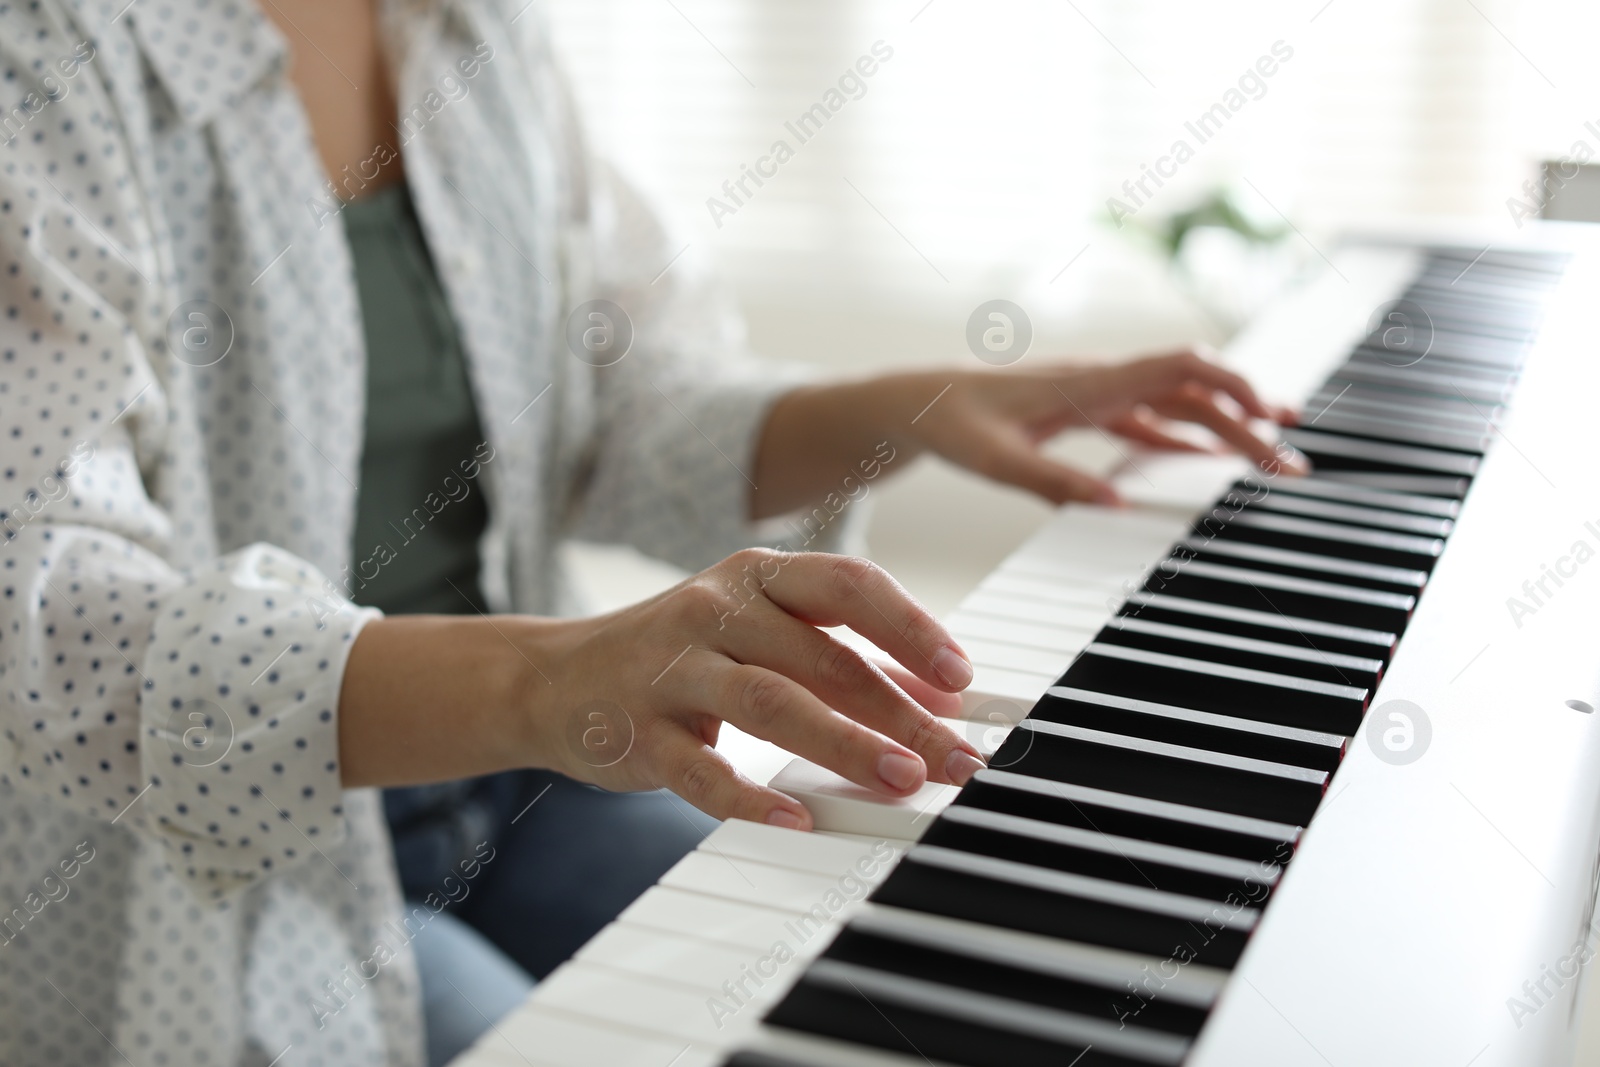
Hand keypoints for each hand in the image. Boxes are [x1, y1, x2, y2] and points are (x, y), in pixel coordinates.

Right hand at [528, 549, 984, 829]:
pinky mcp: (640, 732)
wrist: (551, 679)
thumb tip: (936, 698)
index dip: (911, 628)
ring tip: (900, 780)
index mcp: (757, 575)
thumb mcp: (757, 632)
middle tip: (954, 757)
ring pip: (771, 702)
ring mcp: (673, 668)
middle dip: (900, 711)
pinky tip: (798, 819)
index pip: (849, 586)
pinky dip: (752, 797)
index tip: (961, 677)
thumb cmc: (678, 655)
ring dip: (845, 743)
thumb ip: (841, 655)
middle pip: (824, 656)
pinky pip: (702, 770)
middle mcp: (716, 608)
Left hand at [901, 350, 1304, 504]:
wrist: (919, 402)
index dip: (1232, 386)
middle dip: (1248, 421)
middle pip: (1194, 392)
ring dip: (1227, 429)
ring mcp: (1097, 396)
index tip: (1272, 418)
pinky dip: (1186, 439)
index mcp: (1089, 383)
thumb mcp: (993, 458)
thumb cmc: (952, 423)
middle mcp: (1102, 382)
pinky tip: (1210, 460)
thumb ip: (1049, 479)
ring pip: (1178, 405)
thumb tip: (1114, 505)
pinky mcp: (1087, 413)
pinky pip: (1150, 422)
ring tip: (1274, 458)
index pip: (1179, 368)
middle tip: (1291, 465)